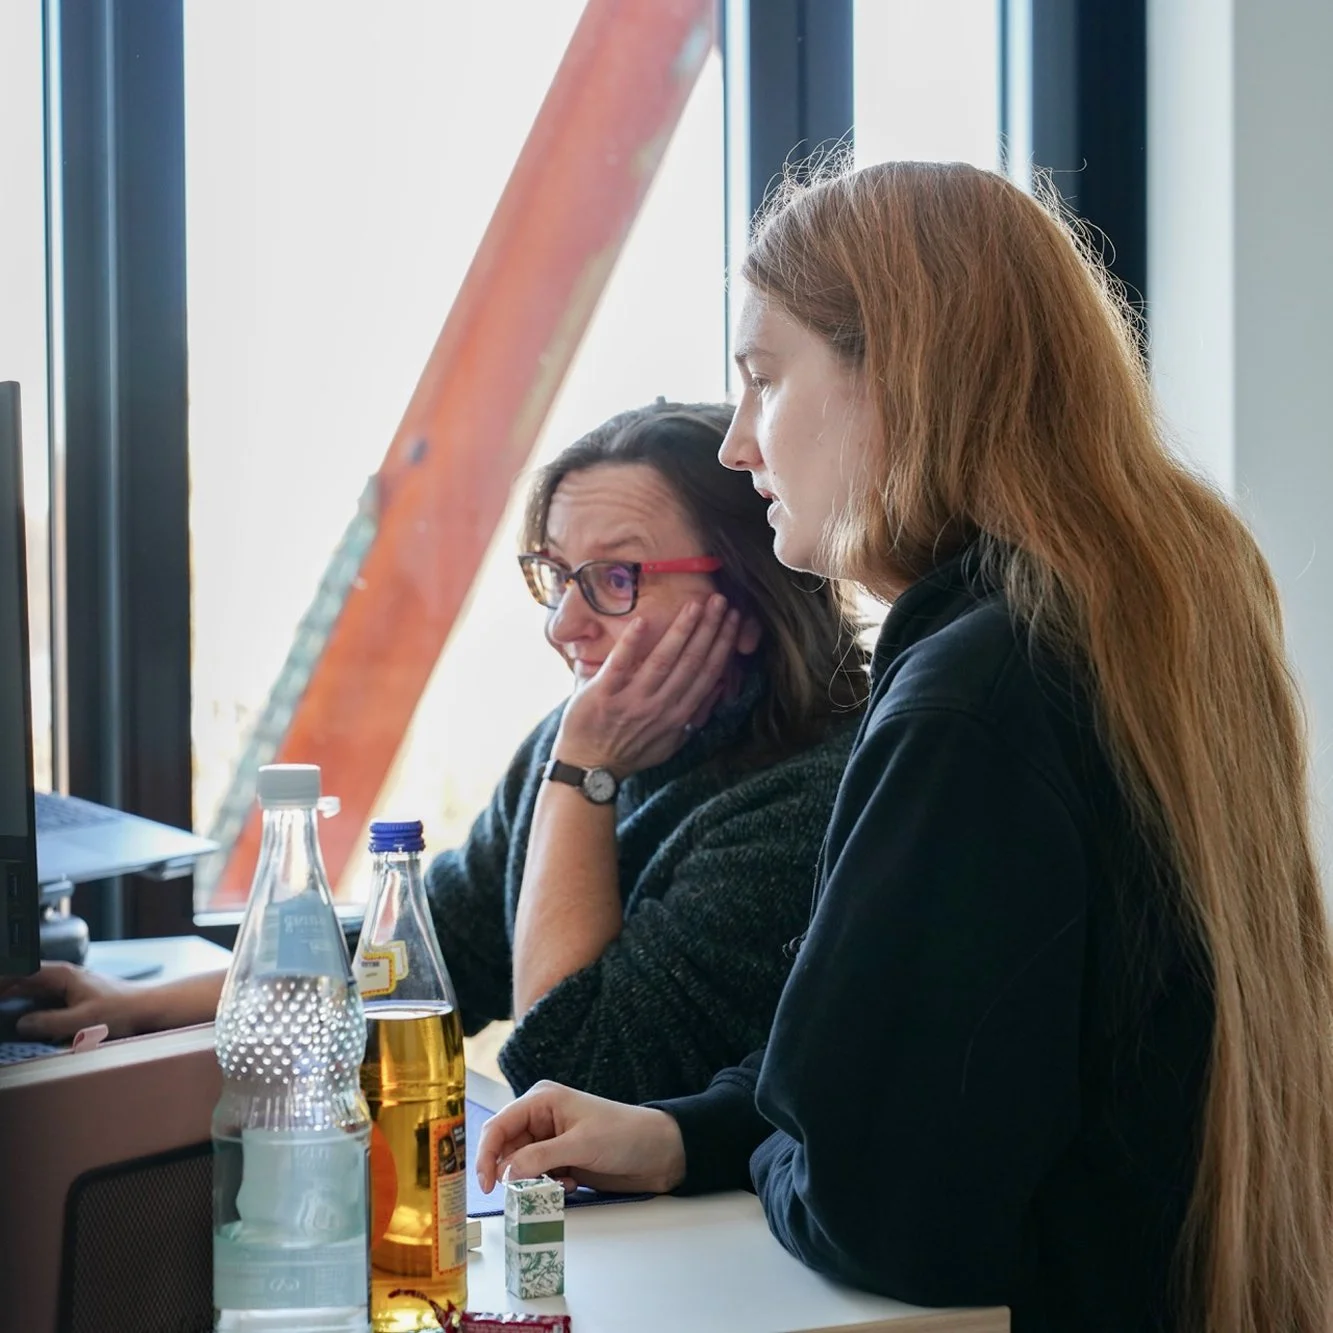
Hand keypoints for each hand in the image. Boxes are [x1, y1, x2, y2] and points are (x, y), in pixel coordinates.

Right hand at [0, 961, 142, 1040]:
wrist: (146, 1009)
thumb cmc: (122, 1009)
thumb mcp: (84, 1019)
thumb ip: (51, 1022)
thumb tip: (22, 1024)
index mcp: (63, 975)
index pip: (21, 972)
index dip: (3, 980)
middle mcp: (62, 977)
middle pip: (22, 980)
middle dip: (4, 989)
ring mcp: (66, 988)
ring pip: (30, 990)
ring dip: (12, 997)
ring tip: (2, 1006)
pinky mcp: (71, 999)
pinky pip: (41, 1001)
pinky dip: (27, 1006)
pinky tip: (19, 1018)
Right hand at [475, 1081, 686, 1195]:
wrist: (659, 1153)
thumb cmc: (623, 1135)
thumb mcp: (580, 1145)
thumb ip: (539, 1157)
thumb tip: (505, 1173)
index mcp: (542, 1099)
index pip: (499, 1125)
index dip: (486, 1154)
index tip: (486, 1185)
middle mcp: (541, 1117)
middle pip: (505, 1148)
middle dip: (511, 1172)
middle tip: (523, 1192)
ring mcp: (550, 1139)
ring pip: (520, 1166)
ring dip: (532, 1181)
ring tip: (558, 1184)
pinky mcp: (560, 1159)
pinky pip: (537, 1176)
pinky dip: (546, 1186)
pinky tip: (568, 1185)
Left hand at [556, 594, 740, 776]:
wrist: (589, 768)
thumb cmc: (630, 752)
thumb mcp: (670, 741)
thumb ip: (692, 715)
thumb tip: (717, 689)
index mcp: (678, 715)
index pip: (708, 673)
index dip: (723, 645)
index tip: (734, 620)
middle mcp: (660, 708)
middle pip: (692, 662)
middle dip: (709, 629)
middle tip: (721, 600)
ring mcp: (632, 702)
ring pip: (664, 661)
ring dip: (682, 630)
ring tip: (695, 604)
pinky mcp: (603, 696)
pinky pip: (620, 665)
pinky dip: (632, 644)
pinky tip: (642, 620)